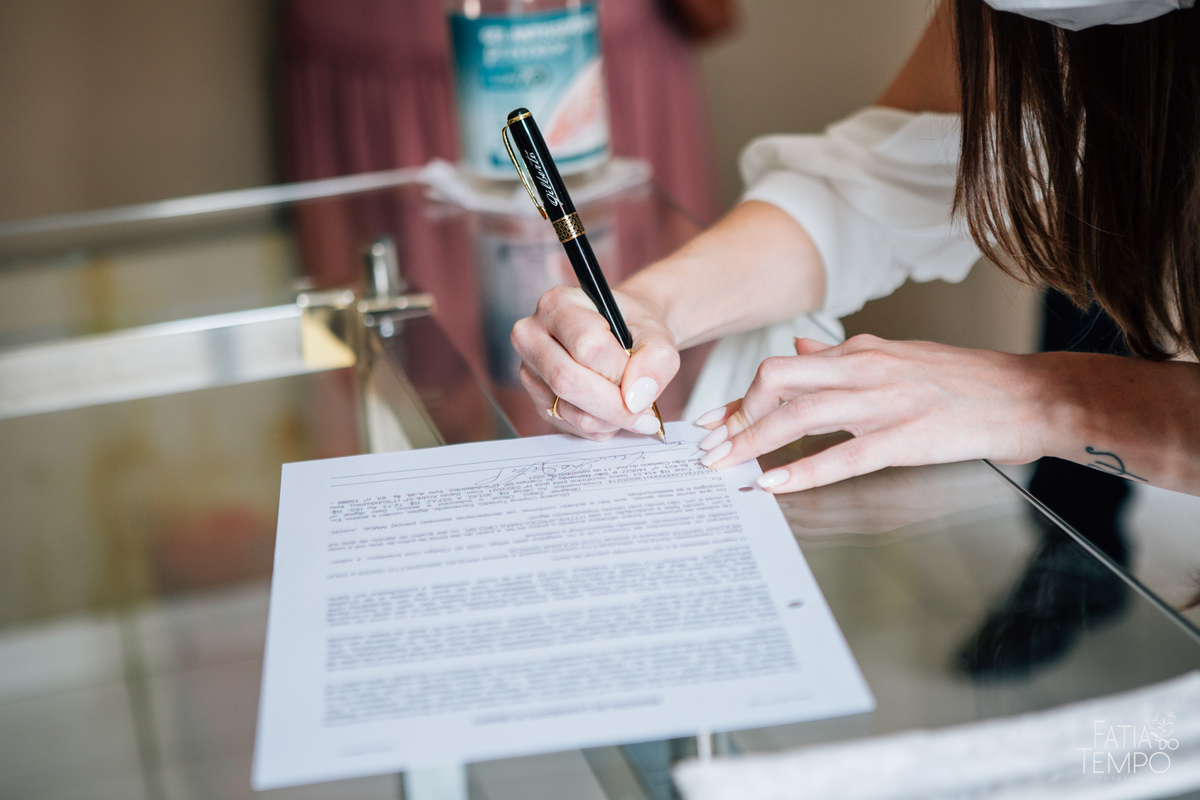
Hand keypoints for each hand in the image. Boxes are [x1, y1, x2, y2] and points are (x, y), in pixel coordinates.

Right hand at [510, 285, 680, 439]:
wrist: (624, 335)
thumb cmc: (633, 328)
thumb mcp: (657, 334)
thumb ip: (657, 360)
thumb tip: (637, 397)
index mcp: (557, 304)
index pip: (587, 346)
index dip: (621, 369)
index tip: (642, 376)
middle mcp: (532, 335)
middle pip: (567, 381)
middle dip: (615, 404)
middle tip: (645, 411)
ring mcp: (530, 371)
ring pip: (570, 410)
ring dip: (611, 418)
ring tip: (633, 408)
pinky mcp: (537, 401)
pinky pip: (571, 426)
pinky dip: (602, 426)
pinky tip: (613, 410)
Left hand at [694, 335, 1053, 491]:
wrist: (1025, 395)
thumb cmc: (962, 381)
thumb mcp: (895, 356)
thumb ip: (842, 355)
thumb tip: (800, 348)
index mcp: (860, 351)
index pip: (782, 370)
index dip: (740, 398)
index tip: (711, 421)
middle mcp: (864, 369)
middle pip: (777, 380)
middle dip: (736, 415)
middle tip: (710, 448)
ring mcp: (884, 402)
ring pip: (800, 415)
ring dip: (753, 441)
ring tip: (723, 466)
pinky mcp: (906, 437)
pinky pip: (843, 456)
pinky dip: (803, 471)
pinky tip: (774, 485)